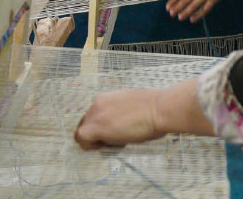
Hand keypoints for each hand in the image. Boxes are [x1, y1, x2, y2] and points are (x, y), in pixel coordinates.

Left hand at [75, 78, 213, 149]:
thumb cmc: (155, 108)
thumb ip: (120, 112)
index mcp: (107, 97)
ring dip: (96, 138)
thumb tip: (121, 123)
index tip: (115, 130)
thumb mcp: (133, 106)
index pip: (95, 114)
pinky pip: (82, 138)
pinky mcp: (95, 127)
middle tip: (116, 137)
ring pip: (84, 130)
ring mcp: (95, 114)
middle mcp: (97, 103)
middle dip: (98, 132)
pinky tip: (105, 145)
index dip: (102, 125)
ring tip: (115, 140)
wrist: (160, 109)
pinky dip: (89, 145)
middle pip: (88, 122)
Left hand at [167, 0, 236, 21]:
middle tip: (171, 13)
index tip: (168, 7)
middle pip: (184, 0)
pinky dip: (198, 15)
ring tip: (180, 17)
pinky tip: (192, 19)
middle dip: (176, 8)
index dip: (173, 1)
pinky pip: (204, 9)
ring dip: (185, 13)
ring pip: (193, 6)